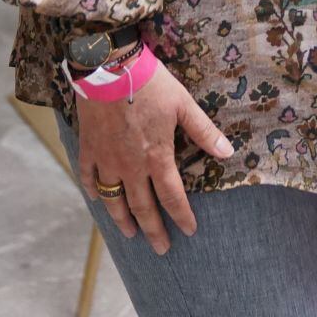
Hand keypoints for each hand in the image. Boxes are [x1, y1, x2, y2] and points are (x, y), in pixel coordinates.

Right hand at [75, 59, 232, 254]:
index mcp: (157, 157)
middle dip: (153, 230)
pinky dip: (94, 191)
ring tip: (129, 233)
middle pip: (142, 207)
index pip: (172, 197)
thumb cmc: (150, 84)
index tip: (189, 231)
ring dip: (122, 219)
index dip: (181, 216)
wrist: (109, 68)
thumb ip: (204, 131)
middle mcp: (130, 166)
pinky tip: (98, 199)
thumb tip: (227, 152)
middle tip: (160, 248)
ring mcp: (106, 160)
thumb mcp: (183, 104)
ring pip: (113, 199)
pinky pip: (89, 178)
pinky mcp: (88, 149)